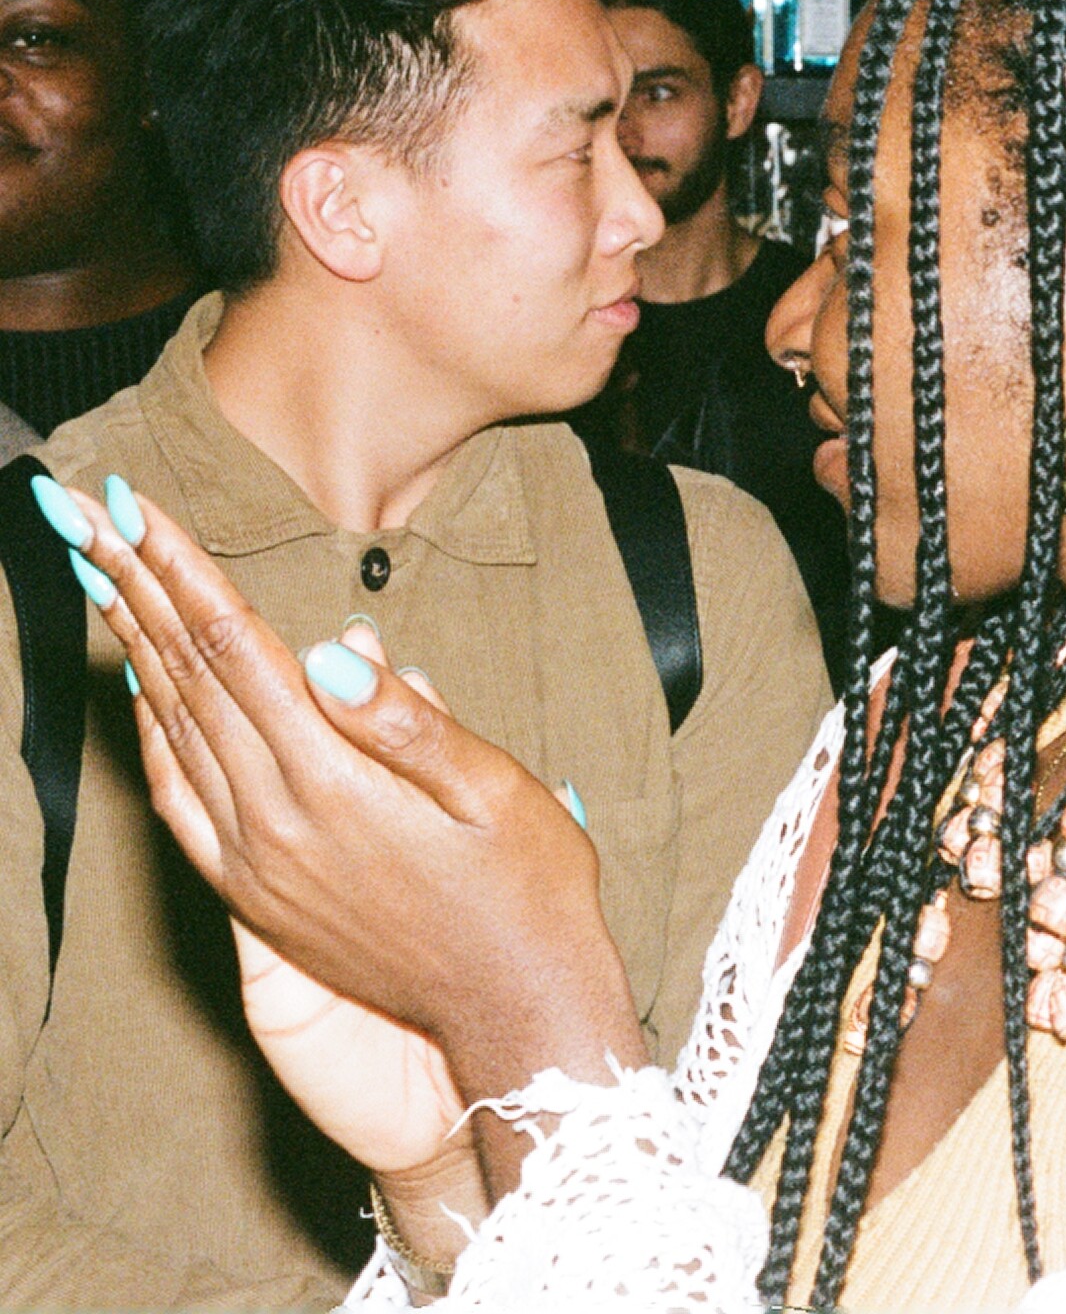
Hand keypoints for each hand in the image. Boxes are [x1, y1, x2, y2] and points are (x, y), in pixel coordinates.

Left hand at [64, 478, 647, 1130]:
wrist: (515, 1013)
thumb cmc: (529, 890)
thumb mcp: (496, 791)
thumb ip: (407, 720)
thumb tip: (339, 646)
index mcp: (333, 784)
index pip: (240, 647)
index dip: (184, 568)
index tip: (137, 503)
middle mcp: (274, 823)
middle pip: (188, 677)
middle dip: (134, 585)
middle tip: (84, 512)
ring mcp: (255, 864)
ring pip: (173, 730)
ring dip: (132, 644)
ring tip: (97, 572)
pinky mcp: (254, 898)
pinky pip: (179, 800)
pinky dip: (152, 735)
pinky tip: (143, 692)